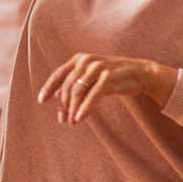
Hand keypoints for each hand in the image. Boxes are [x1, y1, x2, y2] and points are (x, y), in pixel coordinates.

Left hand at [37, 53, 176, 124]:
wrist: (141, 73)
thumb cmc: (115, 76)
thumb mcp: (92, 78)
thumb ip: (76, 84)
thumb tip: (58, 97)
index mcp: (80, 59)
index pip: (58, 74)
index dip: (49, 88)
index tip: (41, 101)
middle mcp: (87, 61)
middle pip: (68, 86)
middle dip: (63, 104)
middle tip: (63, 120)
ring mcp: (98, 68)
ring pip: (78, 91)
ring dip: (72, 108)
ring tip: (72, 122)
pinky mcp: (109, 77)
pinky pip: (93, 95)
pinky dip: (85, 108)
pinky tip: (80, 118)